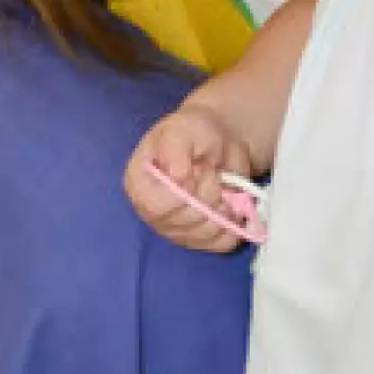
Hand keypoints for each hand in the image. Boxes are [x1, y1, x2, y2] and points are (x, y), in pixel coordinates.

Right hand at [124, 101, 250, 252]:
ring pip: (205, 234)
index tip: (200, 171)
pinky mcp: (201, 239)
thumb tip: (179, 179)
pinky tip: (233, 206)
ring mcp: (177, 230)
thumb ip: (175, 150)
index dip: (182, 194)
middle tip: (215, 173)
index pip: (155, 206)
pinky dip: (234, 225)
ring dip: (223, 208)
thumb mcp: (181, 129)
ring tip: (223, 185)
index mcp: (139, 184)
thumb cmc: (193, 133)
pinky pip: (220, 243)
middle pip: (184, 222)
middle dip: (208, 196)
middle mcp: (153, 213)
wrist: (218, 142)